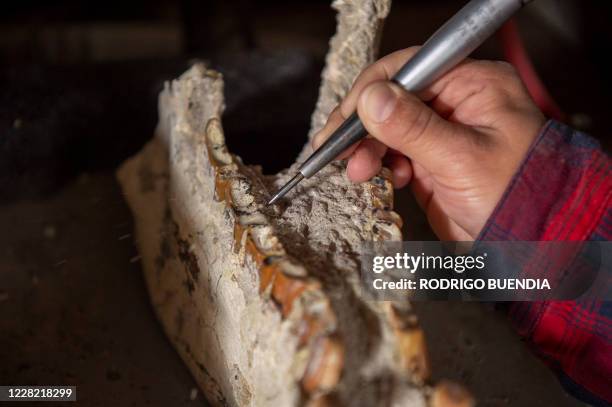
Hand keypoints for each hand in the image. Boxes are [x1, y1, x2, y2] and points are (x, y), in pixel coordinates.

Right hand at [313, 47, 545, 240]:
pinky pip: (393, 152)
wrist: (531, 244)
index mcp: (474, 85)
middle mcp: (456, 102)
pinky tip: (381, 176)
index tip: (347, 116)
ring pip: (388, 127)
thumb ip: (413, 127)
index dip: (372, 89)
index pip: (411, 68)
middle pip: (393, 97)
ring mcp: (441, 132)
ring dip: (367, 147)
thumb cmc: (516, 196)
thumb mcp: (461, 158)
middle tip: (337, 148)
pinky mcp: (431, 159)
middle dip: (363, 124)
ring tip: (356, 170)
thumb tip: (371, 98)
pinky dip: (379, 163)